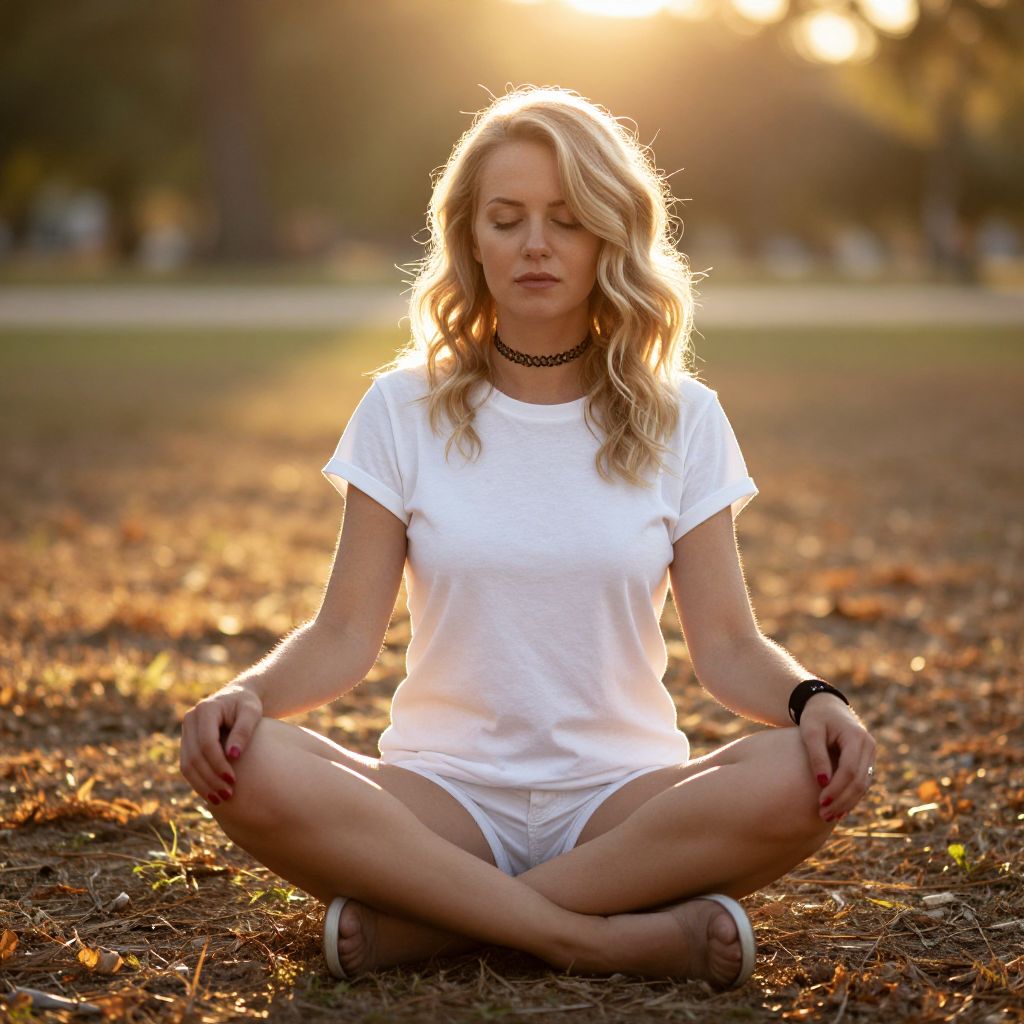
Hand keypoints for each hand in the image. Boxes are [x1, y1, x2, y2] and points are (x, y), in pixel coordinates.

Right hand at [179, 684, 262, 806]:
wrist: (238, 698)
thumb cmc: (248, 705)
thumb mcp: (252, 712)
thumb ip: (243, 730)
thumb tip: (234, 755)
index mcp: (205, 709)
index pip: (207, 742)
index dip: (218, 763)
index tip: (233, 779)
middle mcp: (190, 719)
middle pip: (194, 756)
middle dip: (210, 778)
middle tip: (227, 795)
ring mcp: (186, 731)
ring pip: (186, 764)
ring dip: (201, 785)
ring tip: (219, 800)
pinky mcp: (187, 742)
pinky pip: (187, 766)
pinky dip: (198, 782)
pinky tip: (211, 794)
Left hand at [798, 694, 875, 822]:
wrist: (827, 706)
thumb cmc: (815, 717)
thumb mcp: (810, 731)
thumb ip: (817, 755)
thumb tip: (823, 782)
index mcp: (857, 737)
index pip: (850, 769)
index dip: (837, 788)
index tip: (821, 801)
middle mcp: (869, 746)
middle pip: (859, 781)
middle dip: (842, 800)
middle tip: (823, 815)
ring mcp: (870, 755)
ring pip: (863, 785)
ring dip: (847, 803)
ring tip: (828, 816)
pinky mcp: (866, 761)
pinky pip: (861, 783)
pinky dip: (851, 797)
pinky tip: (838, 809)